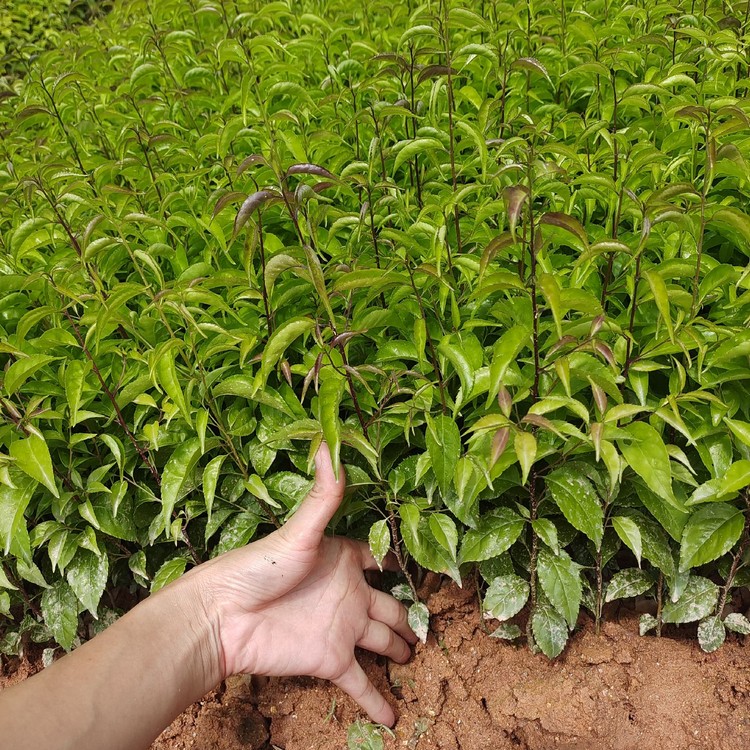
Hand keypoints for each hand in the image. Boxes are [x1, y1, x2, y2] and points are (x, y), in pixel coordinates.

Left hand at [192, 445, 416, 725]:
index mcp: (343, 559)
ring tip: (419, 657)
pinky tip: (393, 719)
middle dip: (410, 615)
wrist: (223, 619)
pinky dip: (377, 701)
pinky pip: (361, 683)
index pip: (379, 559)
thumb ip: (323, 494)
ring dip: (401, 650)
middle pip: (389, 605)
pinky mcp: (330, 660)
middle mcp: (348, 593)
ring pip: (382, 641)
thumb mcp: (298, 530)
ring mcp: (341, 628)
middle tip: (434, 624)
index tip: (428, 562)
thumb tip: (329, 441)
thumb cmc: (259, 568)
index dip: (400, 563)